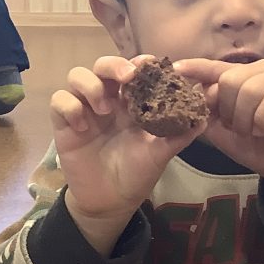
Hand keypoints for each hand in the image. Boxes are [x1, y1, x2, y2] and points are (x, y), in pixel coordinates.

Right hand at [50, 55, 201, 253]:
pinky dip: (70, 107)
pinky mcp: (64, 123)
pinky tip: (82, 126)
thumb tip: (204, 117)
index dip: (140, 62)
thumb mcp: (161, 154)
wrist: (110, 201)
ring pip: (77, 75)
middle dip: (114, 65)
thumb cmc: (136, 173)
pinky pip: (59, 100)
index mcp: (132, 101)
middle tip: (127, 79)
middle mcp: (107, 99)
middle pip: (102, 65)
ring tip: (104, 109)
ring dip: (91, 86)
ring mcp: (84, 109)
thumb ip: (179, 134)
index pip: (133, 69)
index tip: (150, 65)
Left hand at [175, 58, 263, 219]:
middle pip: (230, 80)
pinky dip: (263, 118)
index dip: (196, 67)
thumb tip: (190, 90)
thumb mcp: (220, 128)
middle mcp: (263, 69)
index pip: (215, 67)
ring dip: (246, 118)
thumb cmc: (253, 144)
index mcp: (243, 75)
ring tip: (252, 132)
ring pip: (251, 88)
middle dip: (228, 112)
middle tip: (238, 129)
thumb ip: (206, 108)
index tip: (176, 69)